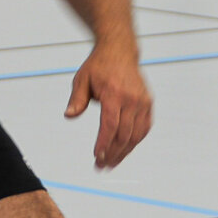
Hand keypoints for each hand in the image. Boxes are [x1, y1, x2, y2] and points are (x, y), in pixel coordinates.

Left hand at [65, 38, 152, 169]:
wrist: (119, 51)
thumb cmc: (98, 66)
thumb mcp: (82, 79)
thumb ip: (77, 99)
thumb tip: (69, 116)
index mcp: (114, 93)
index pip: (110, 124)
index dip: (104, 143)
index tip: (96, 157)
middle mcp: (132, 99)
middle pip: (124, 134)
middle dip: (112, 153)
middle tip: (101, 166)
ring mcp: (143, 101)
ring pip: (136, 135)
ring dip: (124, 152)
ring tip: (111, 163)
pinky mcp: (148, 103)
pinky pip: (143, 128)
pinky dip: (134, 142)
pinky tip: (123, 151)